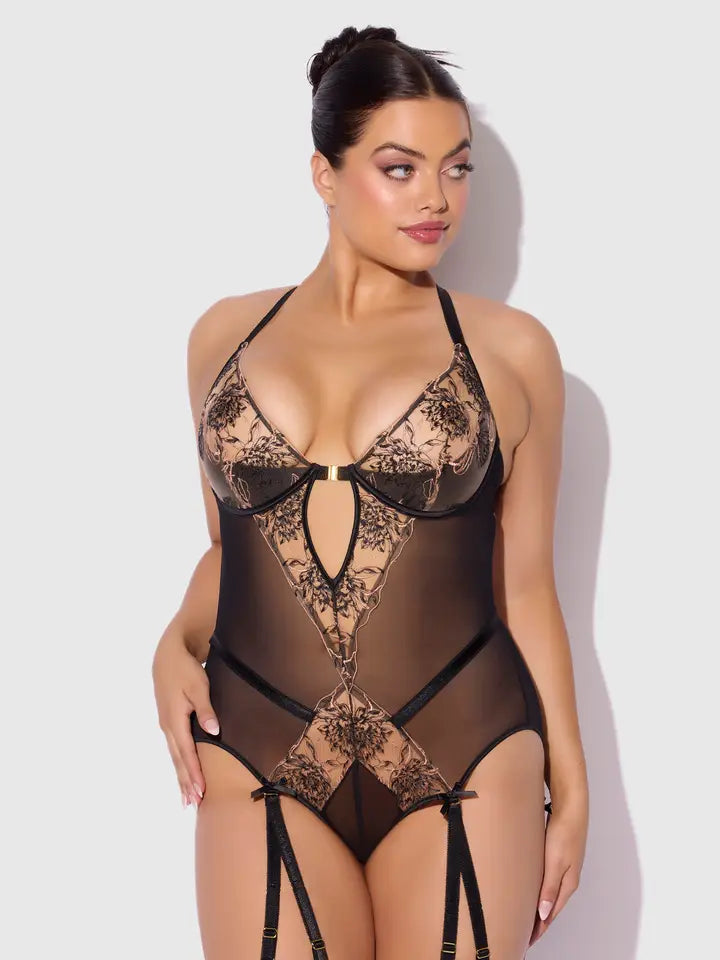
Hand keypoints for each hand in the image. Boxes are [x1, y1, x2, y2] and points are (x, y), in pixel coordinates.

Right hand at [152, 633, 218, 808]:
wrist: (168, 656)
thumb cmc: (186, 670)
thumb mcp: (198, 686)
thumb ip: (206, 709)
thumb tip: (213, 731)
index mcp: (175, 720)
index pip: (187, 753)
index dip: (194, 773)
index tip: (200, 792)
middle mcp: (168, 727)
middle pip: (178, 760)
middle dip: (186, 783)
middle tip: (192, 804)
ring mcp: (167, 725)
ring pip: (175, 757)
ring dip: (182, 777)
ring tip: (186, 799)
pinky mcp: (169, 722)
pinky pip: (175, 749)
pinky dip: (180, 764)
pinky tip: (183, 774)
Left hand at [528, 797, 587, 944]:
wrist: (572, 807)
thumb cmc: (565, 832)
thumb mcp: (555, 862)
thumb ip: (549, 888)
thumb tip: (544, 914)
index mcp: (567, 884)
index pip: (551, 913)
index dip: (539, 928)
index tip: (528, 941)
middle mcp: (567, 879)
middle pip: (551, 907)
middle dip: (539, 922)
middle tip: (524, 934)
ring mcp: (564, 868)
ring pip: (549, 893)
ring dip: (539, 906)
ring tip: (527, 917)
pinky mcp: (559, 857)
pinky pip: (548, 880)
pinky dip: (541, 891)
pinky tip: (533, 890)